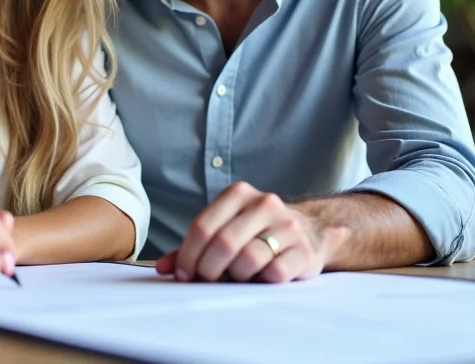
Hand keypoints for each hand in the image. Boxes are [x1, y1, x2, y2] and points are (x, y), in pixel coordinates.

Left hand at [156, 182, 340, 282]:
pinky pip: (274, 273)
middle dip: (208, 269)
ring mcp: (287, 226)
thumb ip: (195, 247)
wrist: (311, 232)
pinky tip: (260, 278)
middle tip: (206, 281)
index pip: (203, 226)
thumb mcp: (226, 230)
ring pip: (248, 258)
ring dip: (235, 276)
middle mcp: (264, 203)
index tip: (183, 274)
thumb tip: (164, 268)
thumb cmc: (257, 234)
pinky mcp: (304, 251)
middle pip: (223, 242)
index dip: (188, 255)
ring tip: (237, 276)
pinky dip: (261, 281)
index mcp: (239, 194)